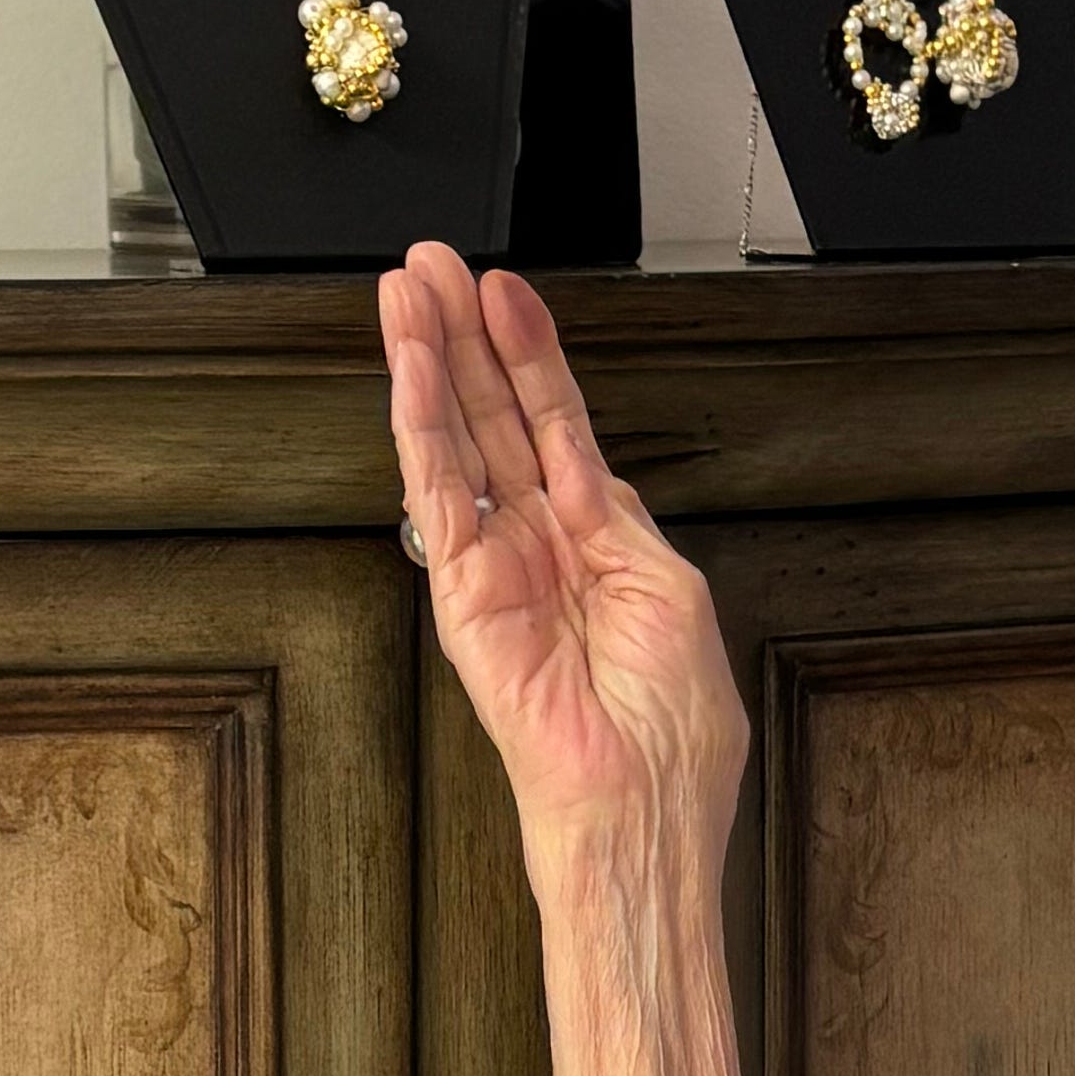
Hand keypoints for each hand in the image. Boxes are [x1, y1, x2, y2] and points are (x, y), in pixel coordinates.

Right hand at [378, 240, 747, 857]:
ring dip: (427, 364)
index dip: (528, 353)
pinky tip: (409, 375)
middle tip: (430, 267)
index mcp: (596, 543)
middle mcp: (538, 548)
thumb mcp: (669, 589)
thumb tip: (579, 457)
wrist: (645, 808)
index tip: (505, 290)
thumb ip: (614, 514)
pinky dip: (420, 431)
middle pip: (491, 417)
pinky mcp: (462, 599)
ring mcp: (495, 569)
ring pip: (455, 444)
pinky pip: (436, 499)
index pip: (553, 423)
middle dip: (461, 337)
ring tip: (403, 295)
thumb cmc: (671, 733)